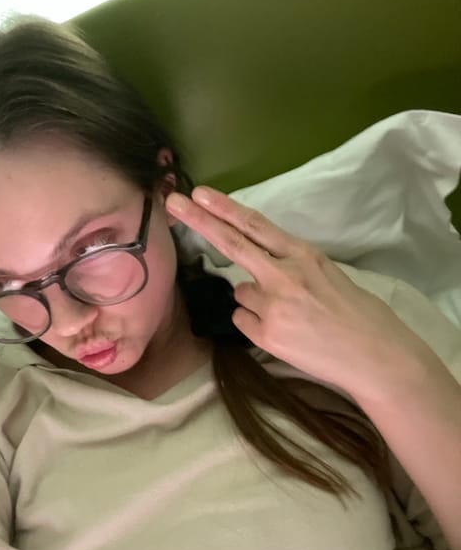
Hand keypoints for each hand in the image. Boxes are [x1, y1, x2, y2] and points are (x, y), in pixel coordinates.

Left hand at [166, 186, 424, 394]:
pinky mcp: (266, 336)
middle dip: (200, 221)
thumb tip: (256, 273)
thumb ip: (291, 266)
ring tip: (291, 315)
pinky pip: (243, 320)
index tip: (200, 193)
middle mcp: (284, 276)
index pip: (257, 226)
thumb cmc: (360, 314)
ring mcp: (273, 307)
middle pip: (233, 245)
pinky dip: (256, 324)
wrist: (376, 357)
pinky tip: (286, 332)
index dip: (226, 209)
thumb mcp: (328, 275)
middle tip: (174, 203)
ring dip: (255, 299)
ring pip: (241, 292)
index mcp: (304, 256)